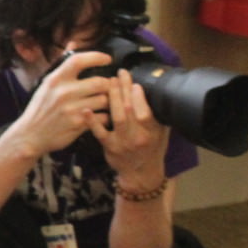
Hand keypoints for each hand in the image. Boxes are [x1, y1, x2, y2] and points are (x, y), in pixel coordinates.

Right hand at [14, 44, 114, 155]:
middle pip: (100, 82)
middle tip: (107, 88)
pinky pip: (103, 116)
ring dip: (107, 101)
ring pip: (104, 100)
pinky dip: (104, 116)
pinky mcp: (78, 124)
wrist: (30, 135)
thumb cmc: (39, 108)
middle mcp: (64, 92)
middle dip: (108, 85)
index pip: (79, 60)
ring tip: (104, 103)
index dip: (97, 56)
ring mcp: (72, 109)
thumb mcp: (46, 84)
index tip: (108, 59)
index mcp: (55, 79)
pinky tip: (99, 116)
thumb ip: (62, 63)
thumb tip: (73, 42)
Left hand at [90, 68, 168, 185]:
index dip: (139, 97)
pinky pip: (100, 132)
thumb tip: (155, 89)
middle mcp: (138, 137)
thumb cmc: (152, 149)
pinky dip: (92, 121)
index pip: (145, 112)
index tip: (134, 82)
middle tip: (119, 74)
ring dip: (112, 98)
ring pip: (117, 117)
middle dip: (124, 89)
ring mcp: (123, 142)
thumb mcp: (161, 132)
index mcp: (153, 131)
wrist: (140, 173)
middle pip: (130, 110)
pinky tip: (86, 109)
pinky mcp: (109, 147)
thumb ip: (158, 113)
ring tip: (109, 82)